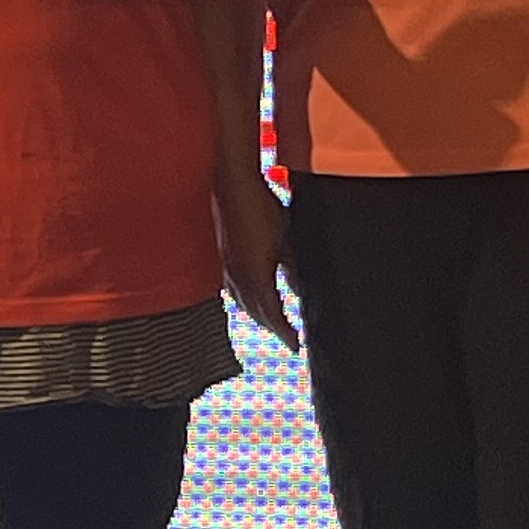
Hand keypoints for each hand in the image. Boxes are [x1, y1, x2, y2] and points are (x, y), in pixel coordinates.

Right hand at [218, 163, 297, 347]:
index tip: (296, 345)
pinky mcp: (224, 255)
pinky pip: (233, 288)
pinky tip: (248, 294)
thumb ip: (294, 269)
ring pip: (242, 301)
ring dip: (257, 314)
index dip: (285, 332)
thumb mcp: (287, 240)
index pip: (271, 314)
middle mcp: (238, 275)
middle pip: (255, 312)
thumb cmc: (260, 207)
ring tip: (270, 322)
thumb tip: (304, 291)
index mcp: (254, 275)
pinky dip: (245, 299)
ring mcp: (228, 265)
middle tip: (287, 338)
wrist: (232, 183)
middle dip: (272, 327)